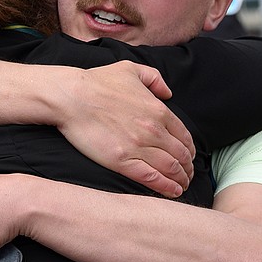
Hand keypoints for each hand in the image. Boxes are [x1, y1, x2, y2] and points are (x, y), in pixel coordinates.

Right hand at [54, 61, 194, 197]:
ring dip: (180, 180)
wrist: (71, 96)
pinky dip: (166, 186)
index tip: (189, 158)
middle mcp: (153, 130)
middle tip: (188, 176)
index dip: (190, 150)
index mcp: (159, 110)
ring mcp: (138, 146)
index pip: (184, 136)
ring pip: (170, 168)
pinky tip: (173, 191)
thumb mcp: (131, 69)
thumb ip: (154, 78)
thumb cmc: (97, 82)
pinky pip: (151, 177)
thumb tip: (168, 93)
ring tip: (182, 186)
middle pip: (181, 155)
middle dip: (188, 168)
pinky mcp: (121, 161)